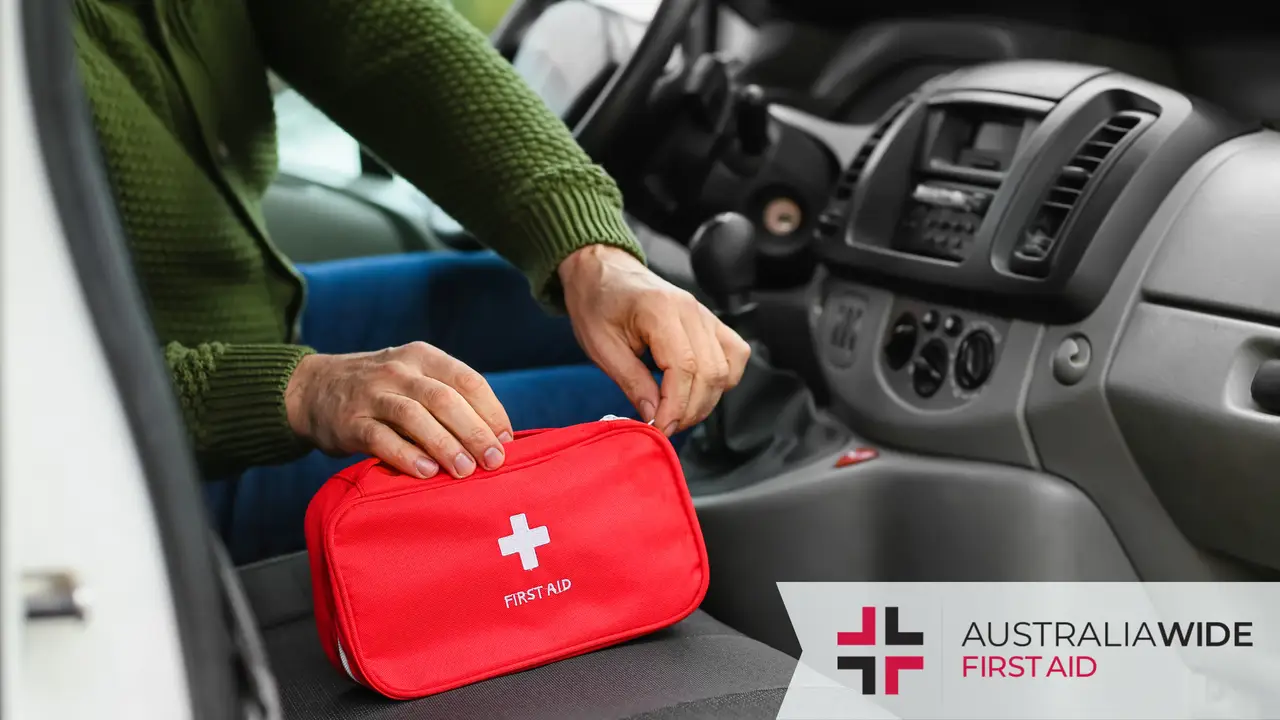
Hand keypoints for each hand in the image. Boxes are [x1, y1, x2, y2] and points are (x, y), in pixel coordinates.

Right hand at [284, 343, 512, 478]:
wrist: (312, 389)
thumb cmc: (380, 391)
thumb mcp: (413, 377)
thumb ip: (448, 397)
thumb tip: (497, 437)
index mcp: (423, 356)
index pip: (467, 380)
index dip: (491, 411)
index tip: (507, 440)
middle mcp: (399, 370)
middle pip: (445, 399)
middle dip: (474, 431)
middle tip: (494, 461)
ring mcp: (372, 394)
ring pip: (415, 417)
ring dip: (445, 445)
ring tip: (465, 471)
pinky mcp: (350, 422)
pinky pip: (381, 439)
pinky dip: (406, 456)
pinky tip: (427, 473)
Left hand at [559, 245, 750, 435]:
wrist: (603, 272)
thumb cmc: (597, 304)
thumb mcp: (601, 347)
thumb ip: (632, 382)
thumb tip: (655, 416)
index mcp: (660, 309)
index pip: (684, 367)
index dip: (676, 405)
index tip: (660, 427)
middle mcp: (691, 309)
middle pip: (710, 372)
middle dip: (690, 409)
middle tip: (666, 425)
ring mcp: (705, 314)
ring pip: (726, 368)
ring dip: (707, 400)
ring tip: (678, 412)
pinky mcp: (711, 321)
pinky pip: (735, 355)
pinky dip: (723, 380)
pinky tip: (698, 391)